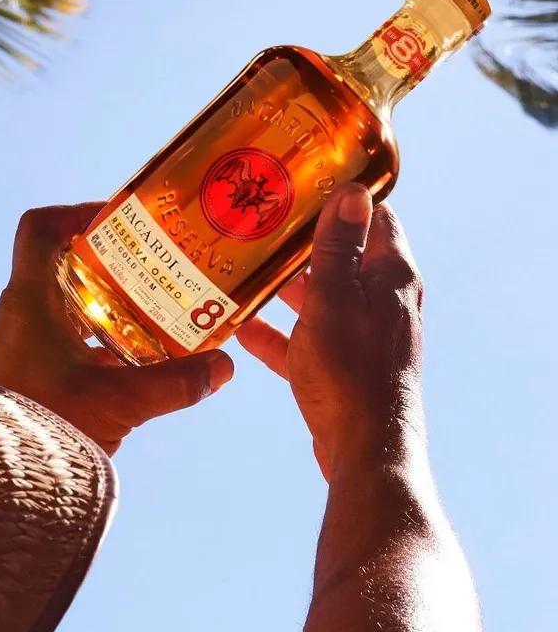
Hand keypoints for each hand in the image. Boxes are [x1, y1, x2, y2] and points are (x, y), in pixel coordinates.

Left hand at [0, 203, 233, 455]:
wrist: (1, 482)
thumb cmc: (48, 427)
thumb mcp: (121, 401)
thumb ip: (176, 382)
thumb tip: (224, 367)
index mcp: (28, 300)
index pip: (39, 228)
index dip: (77, 211)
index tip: (121, 221)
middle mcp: (19, 315)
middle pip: (62, 265)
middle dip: (110, 264)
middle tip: (154, 270)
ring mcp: (21, 345)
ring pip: (66, 307)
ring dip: (107, 307)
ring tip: (154, 315)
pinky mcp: (27, 375)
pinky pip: (64, 343)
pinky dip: (98, 344)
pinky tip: (135, 364)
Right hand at [236, 184, 424, 479]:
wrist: (363, 449)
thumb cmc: (350, 372)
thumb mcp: (334, 298)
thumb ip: (338, 248)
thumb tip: (353, 191)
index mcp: (391, 278)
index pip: (376, 219)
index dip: (344, 197)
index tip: (305, 182)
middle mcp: (382, 303)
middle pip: (343, 258)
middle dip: (302, 243)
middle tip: (260, 224)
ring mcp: (363, 338)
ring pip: (321, 300)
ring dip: (286, 288)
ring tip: (243, 270)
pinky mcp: (343, 370)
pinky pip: (306, 342)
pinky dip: (278, 333)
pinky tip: (239, 328)